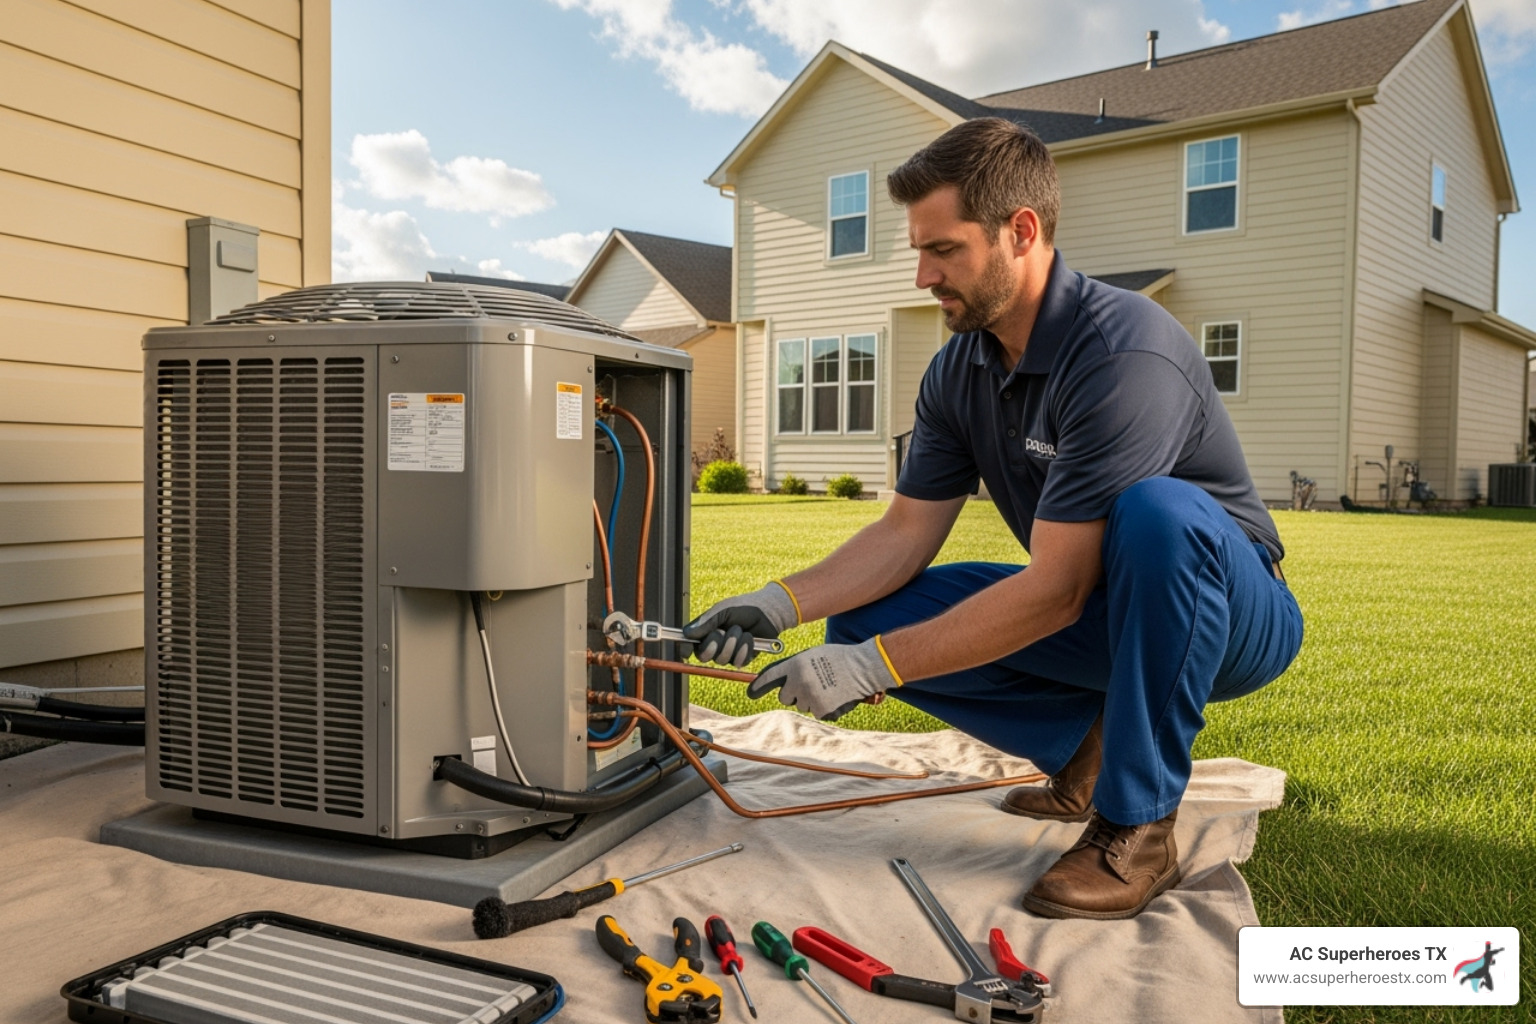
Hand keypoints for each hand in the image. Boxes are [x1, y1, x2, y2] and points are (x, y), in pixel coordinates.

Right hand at [682, 582, 799, 666]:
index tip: (686, 651)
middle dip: (713, 644)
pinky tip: (750, 638)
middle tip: (722, 632)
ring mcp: (728, 653)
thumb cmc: (743, 607)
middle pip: (703, 656)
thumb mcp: (723, 610)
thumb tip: (687, 633)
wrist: (768, 612)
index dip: (685, 649)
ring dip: (732, 642)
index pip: (689, 644)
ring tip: (741, 630)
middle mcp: (714, 645)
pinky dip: (744, 648)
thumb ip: (706, 621)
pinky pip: (738, 661)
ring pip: (721, 659)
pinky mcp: (742, 659)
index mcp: (705, 632)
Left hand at [747, 637, 898, 720]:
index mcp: (795, 665)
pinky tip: (834, 696)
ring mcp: (810, 697)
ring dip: (811, 700)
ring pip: (802, 706)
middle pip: (784, 698)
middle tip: (811, 685)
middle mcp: (799, 682)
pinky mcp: (822, 710)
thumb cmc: (839, 658)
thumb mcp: (813, 655)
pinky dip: (824, 708)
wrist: (863, 667)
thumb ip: (796, 667)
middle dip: (793, 695)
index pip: (771, 678)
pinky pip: (816, 712)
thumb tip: (784, 683)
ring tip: (828, 687)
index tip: (751, 693)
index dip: (758, 686)